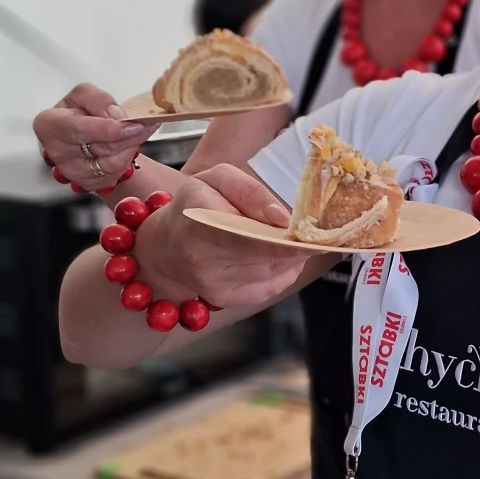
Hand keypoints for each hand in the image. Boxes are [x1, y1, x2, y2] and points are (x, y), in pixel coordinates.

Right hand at [33, 84, 156, 189]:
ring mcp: (71, 171)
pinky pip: (115, 175)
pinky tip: (127, 147)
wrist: (84, 133)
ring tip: (137, 133)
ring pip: (112, 164)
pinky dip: (127, 159)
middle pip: (101, 148)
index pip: (79, 130)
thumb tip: (117, 116)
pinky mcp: (87, 183)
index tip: (133, 126)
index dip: (109, 129)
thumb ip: (99, 100)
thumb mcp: (84, 95)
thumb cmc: (79, 112)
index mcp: (49, 124)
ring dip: (130, 148)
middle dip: (129, 137)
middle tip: (146, 126)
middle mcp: (56, 151)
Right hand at [137, 164, 315, 308]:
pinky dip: (285, 273)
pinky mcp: (224, 299)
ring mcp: (213, 285)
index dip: (282, 240)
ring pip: (271, 273)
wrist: (166, 244)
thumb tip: (282, 218)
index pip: (246, 237)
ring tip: (299, 239)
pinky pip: (268, 289)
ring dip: (293, 258)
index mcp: (198, 222)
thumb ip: (250, 191)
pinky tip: (285, 258)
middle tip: (314, 232)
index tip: (308, 235)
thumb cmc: (196, 204)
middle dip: (295, 246)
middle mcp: (202, 260)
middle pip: (265, 257)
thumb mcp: (217, 179)